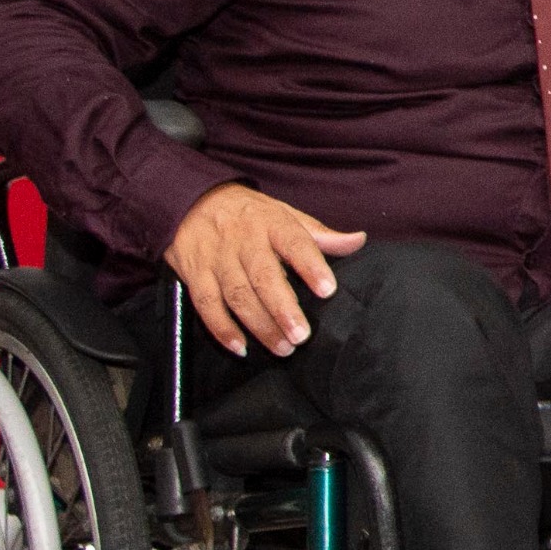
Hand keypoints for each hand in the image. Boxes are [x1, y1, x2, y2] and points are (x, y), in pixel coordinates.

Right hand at [167, 184, 367, 357]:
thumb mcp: (286, 214)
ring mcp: (216, 259)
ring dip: (259, 325)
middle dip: (282, 308)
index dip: (311, 266)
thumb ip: (320, 234)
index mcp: (271, 223)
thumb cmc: (250, 214)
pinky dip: (221, 328)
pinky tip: (240, 347)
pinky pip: (206, 304)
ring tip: (283, 347)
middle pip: (263, 276)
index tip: (328, 290)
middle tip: (302, 335)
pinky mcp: (194, 275)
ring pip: (237, 295)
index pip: (295, 243)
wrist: (191, 202)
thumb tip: (359, 240)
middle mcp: (243, 241)